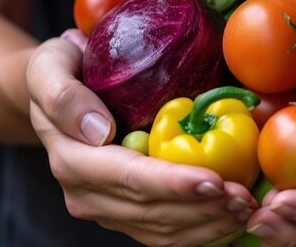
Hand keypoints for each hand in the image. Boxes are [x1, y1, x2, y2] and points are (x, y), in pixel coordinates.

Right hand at [28, 32, 255, 246]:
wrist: (58, 92)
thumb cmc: (61, 70)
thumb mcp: (50, 66)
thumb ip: (64, 96)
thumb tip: (98, 131)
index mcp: (73, 161)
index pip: (130, 179)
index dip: (173, 184)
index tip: (215, 180)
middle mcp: (87, 194)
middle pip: (152, 212)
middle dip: (202, 208)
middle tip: (245, 197)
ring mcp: (106, 209)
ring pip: (161, 230)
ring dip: (207, 224)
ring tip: (245, 208)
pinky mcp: (123, 213)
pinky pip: (163, 232)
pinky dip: (199, 230)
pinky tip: (228, 219)